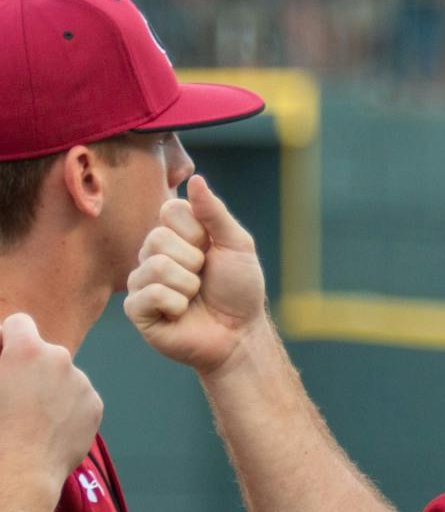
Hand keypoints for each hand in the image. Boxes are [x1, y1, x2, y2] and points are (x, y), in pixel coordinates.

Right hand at [0, 313, 101, 498]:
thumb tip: (7, 360)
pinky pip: (79, 398)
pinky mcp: (95, 404)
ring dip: (52, 388)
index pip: (20, 323)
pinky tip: (51, 427)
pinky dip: (68, 407)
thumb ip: (1, 358)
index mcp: (27, 349)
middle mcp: (59, 358)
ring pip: (64, 377)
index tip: (4, 355)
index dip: (9, 338)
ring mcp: (82, 382)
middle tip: (17, 394)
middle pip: (45, 352)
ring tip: (34, 417)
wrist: (21, 469)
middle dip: (32, 366)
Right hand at [124, 175, 266, 374]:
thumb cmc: (239, 289)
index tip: (211, 249)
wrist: (240, 333)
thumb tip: (196, 178)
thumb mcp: (237, 245)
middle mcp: (153, 254)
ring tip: (195, 297)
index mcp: (174, 235)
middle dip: (194, 261)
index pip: (170, 211)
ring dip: (188, 285)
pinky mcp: (137, 309)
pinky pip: (148, 294)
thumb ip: (215, 212)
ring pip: (156, 266)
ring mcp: (142, 281)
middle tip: (204, 278)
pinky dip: (176, 304)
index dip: (198, 231)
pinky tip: (182, 313)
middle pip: (158, 237)